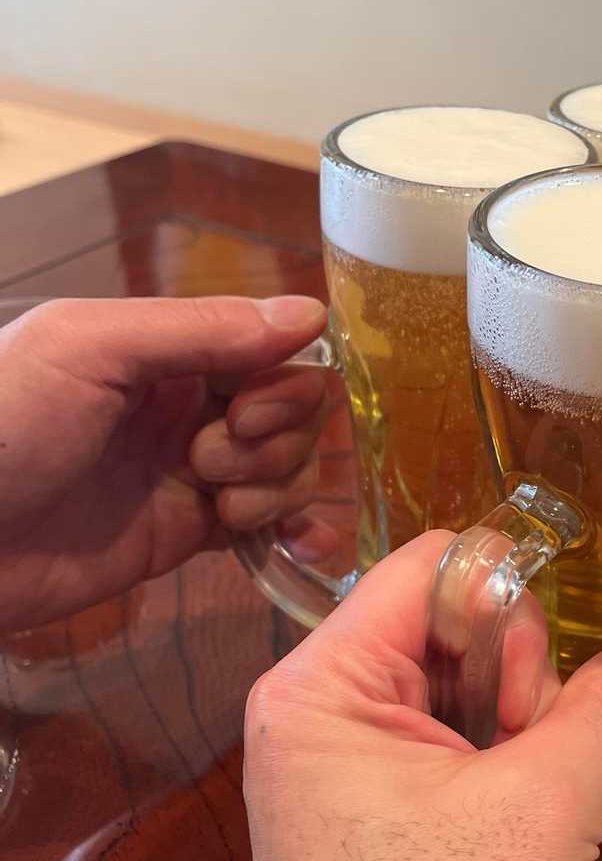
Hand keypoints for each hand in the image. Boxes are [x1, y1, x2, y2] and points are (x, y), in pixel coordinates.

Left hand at [0, 296, 331, 634]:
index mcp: (166, 348)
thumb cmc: (4, 428)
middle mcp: (187, 403)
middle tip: (210, 458)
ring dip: (277, 485)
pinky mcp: (186, 534)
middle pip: (292, 407)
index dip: (283, 378)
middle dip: (276, 435)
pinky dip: (296, 530)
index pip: (271, 346)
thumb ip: (200, 328)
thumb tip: (312, 315)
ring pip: (288, 465)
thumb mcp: (90, 349)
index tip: (244, 410)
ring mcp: (190, 471)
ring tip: (218, 505)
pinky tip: (305, 545)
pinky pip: (265, 524)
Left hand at [244, 531, 601, 860]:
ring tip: (531, 798)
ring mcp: (346, 760)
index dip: (504, 599)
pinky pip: (454, 736)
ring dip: (518, 721)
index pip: (427, 567)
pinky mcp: (377, 806)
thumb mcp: (541, 815)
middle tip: (532, 754)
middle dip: (514, 675)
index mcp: (320, 686)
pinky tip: (526, 805)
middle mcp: (319, 710)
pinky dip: (503, 755)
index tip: (535, 686)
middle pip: (448, 621)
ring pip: (462, 679)